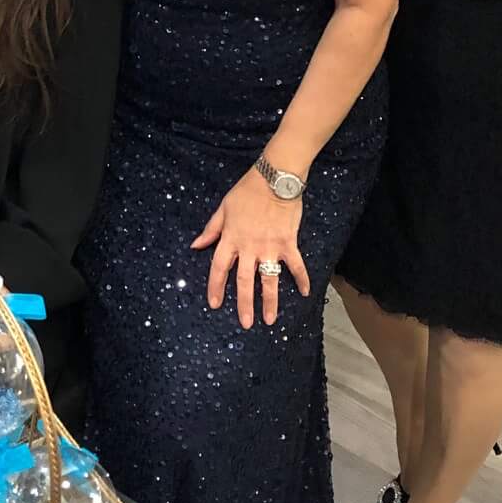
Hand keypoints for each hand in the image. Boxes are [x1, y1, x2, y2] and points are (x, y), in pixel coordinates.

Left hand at [192, 169, 310, 327]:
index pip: (219, 268)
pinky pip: (295, 265)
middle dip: (244, 304)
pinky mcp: (288, 243)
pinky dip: (301, 278)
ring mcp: (270, 247)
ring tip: (269, 320)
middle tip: (245, 323)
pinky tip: (305, 293)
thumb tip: (196, 245)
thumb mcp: (223, 208)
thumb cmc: (247, 191)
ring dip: (269, 301)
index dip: (215, 287)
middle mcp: (249, 247)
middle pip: (244, 281)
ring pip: (268, 280)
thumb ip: (211, 230)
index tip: (214, 304)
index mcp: (231, 239)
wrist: (274, 179)